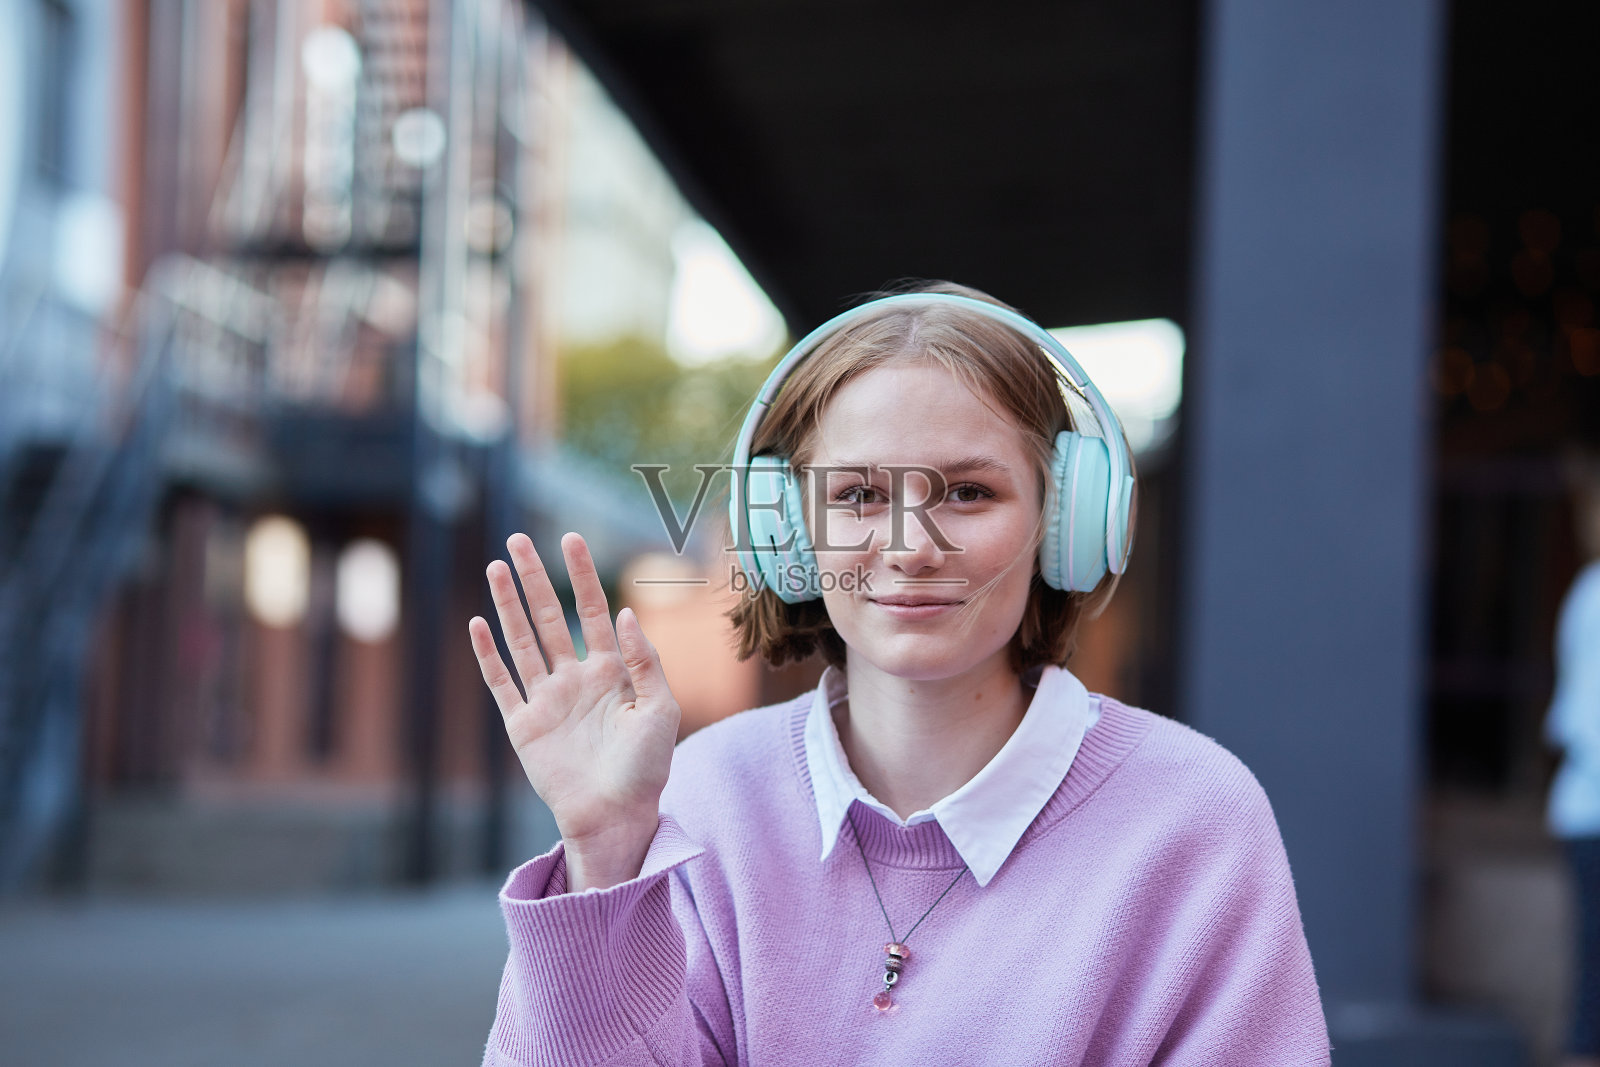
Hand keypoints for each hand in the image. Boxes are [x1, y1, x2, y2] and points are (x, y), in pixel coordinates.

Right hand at [469, 531, 680, 890]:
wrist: (616, 816)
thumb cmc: (647, 767)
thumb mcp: (661, 709)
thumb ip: (645, 661)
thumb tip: (627, 612)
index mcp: (612, 671)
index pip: (593, 610)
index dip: (581, 575)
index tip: (570, 540)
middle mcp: (575, 678)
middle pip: (550, 616)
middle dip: (534, 578)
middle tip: (518, 540)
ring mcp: (547, 699)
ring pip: (522, 641)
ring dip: (508, 606)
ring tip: (495, 567)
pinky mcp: (523, 724)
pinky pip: (502, 683)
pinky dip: (489, 655)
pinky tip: (479, 624)